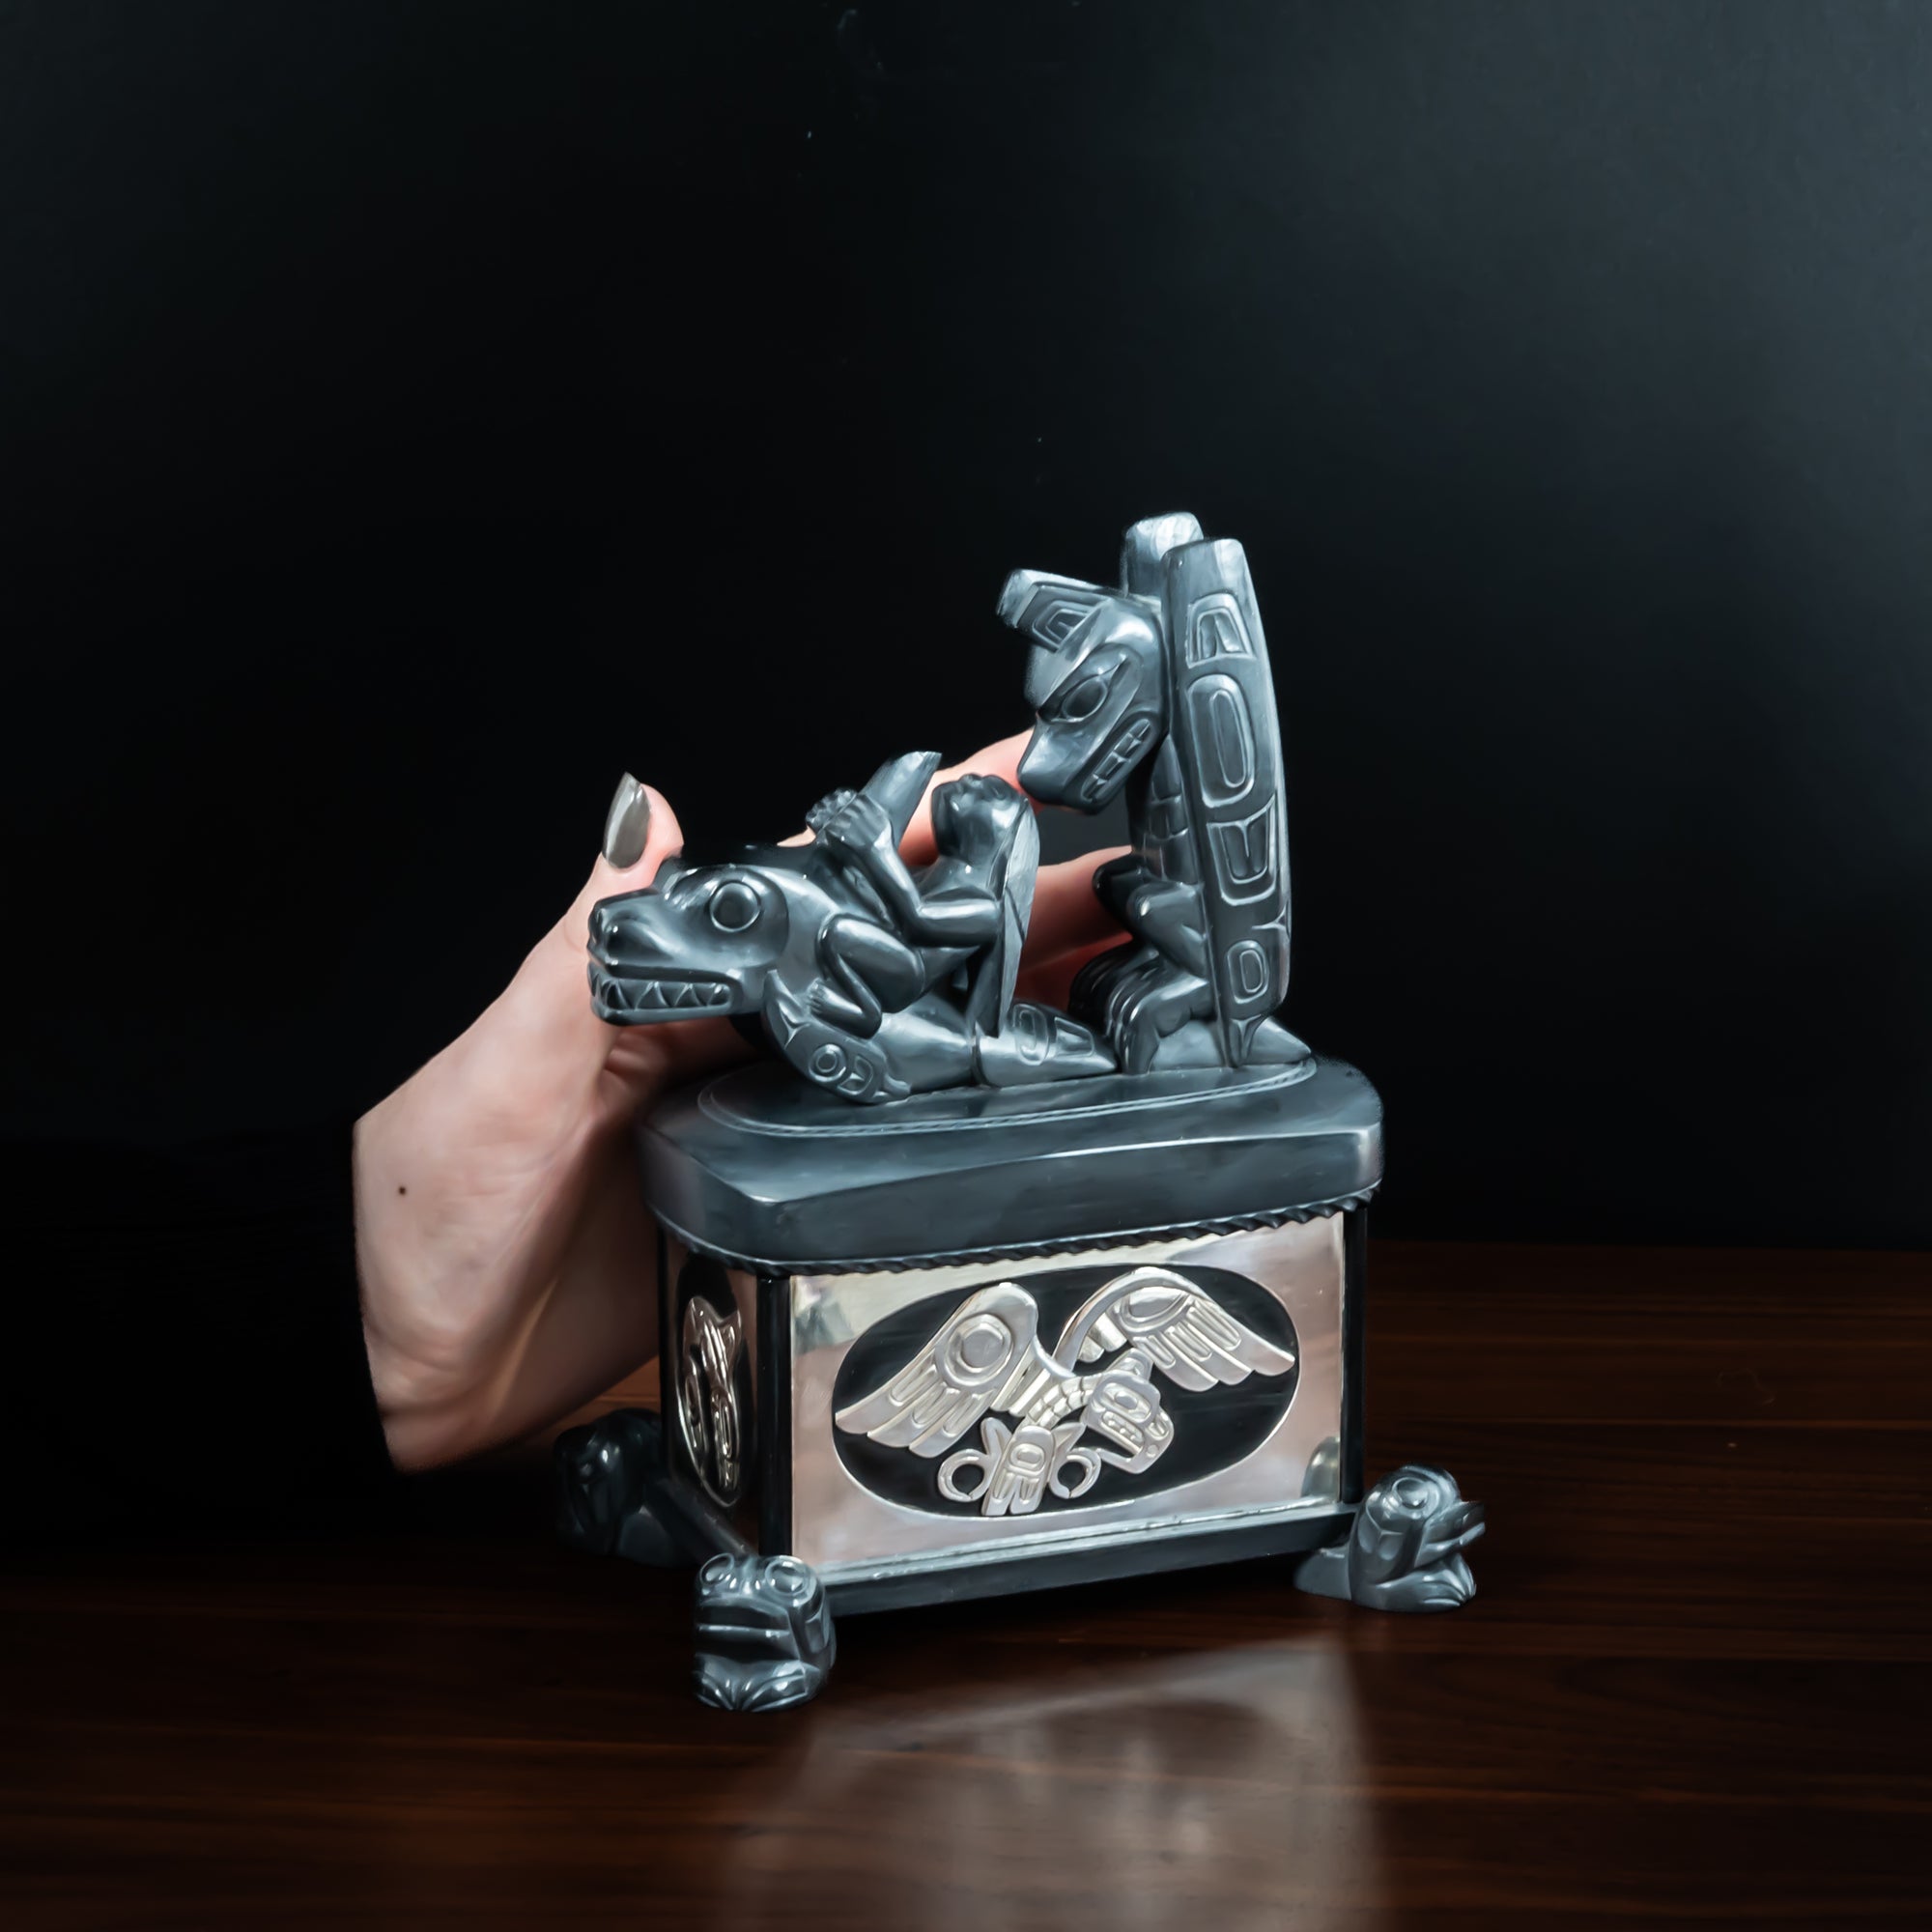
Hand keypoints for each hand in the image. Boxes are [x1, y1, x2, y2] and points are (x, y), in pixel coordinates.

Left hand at [354, 736, 1123, 1469]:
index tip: (1048, 767)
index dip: (945, 820)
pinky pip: (905, 1151)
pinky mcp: (781, 1208)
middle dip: (1034, 913)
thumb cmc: (426, 1212)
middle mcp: (747, 1039)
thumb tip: (640, 811)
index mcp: (692, 979)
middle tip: (1154, 887)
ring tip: (1148, 986)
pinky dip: (988, 1123)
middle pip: (913, 960)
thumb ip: (581, 952)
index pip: (839, 878)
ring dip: (1034, 1012)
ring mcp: (772, 1124)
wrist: (397, 1366)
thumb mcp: (498, 1073)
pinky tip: (1057, 1117)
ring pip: (930, 1049)